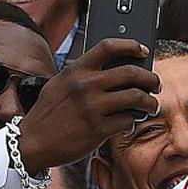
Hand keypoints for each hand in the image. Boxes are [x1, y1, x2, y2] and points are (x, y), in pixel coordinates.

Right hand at [18, 38, 160, 174]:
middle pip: (131, 73)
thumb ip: (81, 75)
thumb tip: (113, 69)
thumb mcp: (59, 85)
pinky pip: (128, 121)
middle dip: (150, 79)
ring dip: (149, 102)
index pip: (108, 46)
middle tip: (156, 84)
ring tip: (151, 106)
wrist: (32, 143)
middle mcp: (85, 85)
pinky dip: (133, 121)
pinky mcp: (98, 130)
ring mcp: (92, 107)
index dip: (131, 45)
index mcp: (75, 70)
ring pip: (136, 97)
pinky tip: (130, 122)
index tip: (144, 50)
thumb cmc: (48, 114)